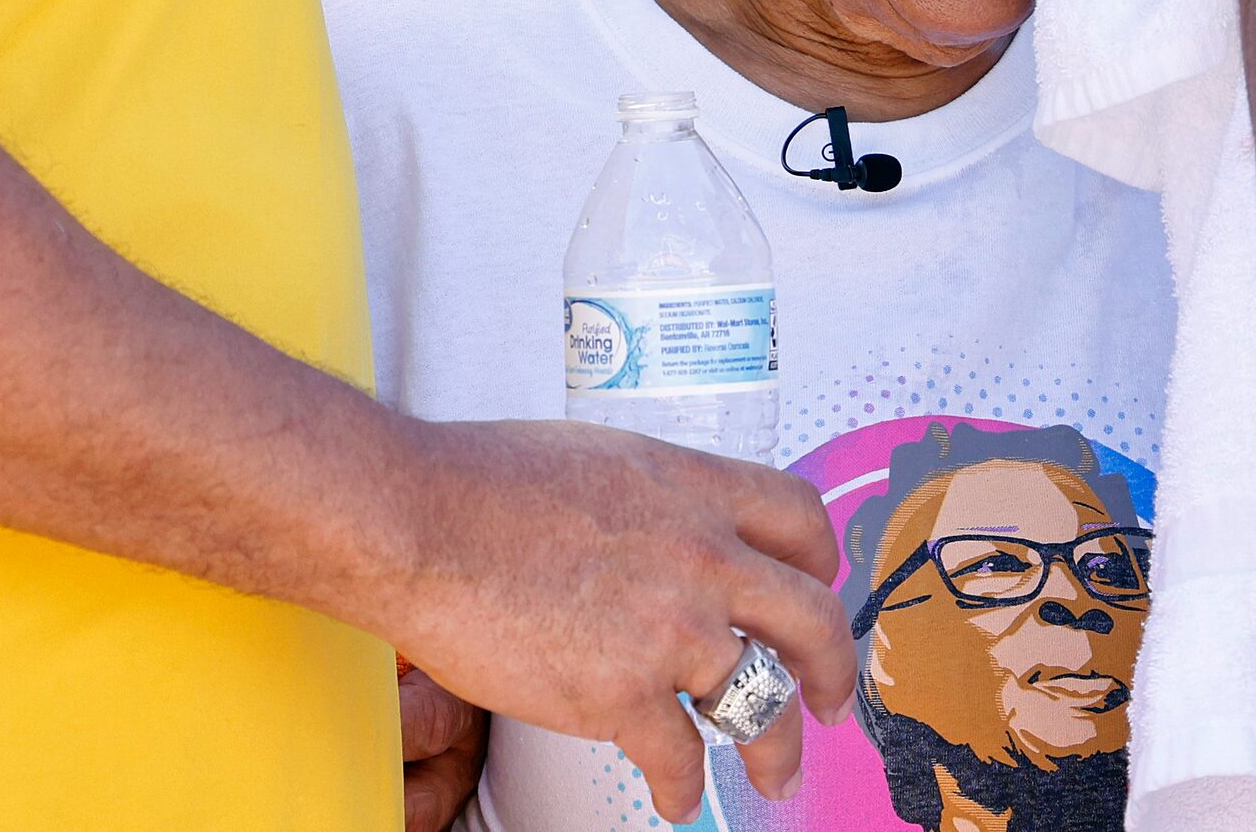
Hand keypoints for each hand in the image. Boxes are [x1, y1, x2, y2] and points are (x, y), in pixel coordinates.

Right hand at [379, 420, 851, 827]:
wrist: (420, 521)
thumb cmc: (482, 481)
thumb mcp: (601, 458)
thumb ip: (651, 499)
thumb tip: (655, 527)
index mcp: (695, 487)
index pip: (800, 518)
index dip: (820, 562)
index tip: (820, 589)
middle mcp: (704, 554)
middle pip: (812, 618)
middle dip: (834, 670)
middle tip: (835, 701)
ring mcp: (671, 628)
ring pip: (762, 701)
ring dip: (775, 749)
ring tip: (776, 775)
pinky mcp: (623, 693)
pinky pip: (682, 756)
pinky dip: (685, 786)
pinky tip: (680, 797)